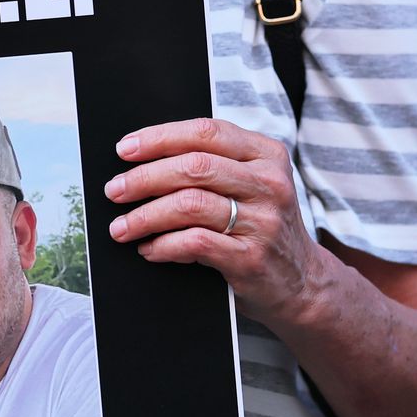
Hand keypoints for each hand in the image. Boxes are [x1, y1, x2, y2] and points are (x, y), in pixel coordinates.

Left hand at [103, 117, 318, 325]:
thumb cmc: (261, 228)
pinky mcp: (251, 258)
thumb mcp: (252, 186)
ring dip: (145, 216)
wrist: (301, 284)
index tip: (125, 149)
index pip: (206, 132)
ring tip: (121, 227)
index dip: (160, 138)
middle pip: (194, 167)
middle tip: (115, 190)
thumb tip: (142, 161)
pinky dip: (163, 245)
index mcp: (267, 155)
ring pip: (190, 205)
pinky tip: (149, 249)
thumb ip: (214, 167)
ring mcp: (263, 222)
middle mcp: (269, 184)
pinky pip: (195, 243)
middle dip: (144, 178)